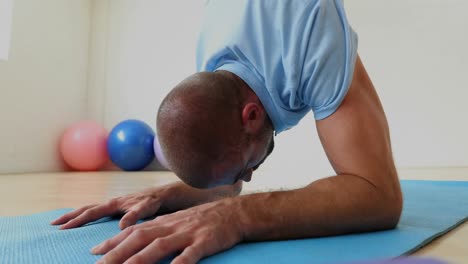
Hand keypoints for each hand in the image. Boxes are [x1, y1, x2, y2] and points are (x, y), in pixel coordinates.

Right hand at [51, 186, 168, 229]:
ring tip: (62, 221)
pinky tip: (83, 219)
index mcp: (114, 203)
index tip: (62, 228)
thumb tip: (121, 226)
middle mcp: (111, 202)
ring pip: (90, 208)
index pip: (91, 212)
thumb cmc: (154, 201)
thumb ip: (134, 215)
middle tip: (53, 224)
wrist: (161, 194)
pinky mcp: (117, 206)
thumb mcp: (146, 208)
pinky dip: (86, 214)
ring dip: (75, 214)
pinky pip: (97, 210)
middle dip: (69, 216)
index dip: (77, 220)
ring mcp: (113, 204)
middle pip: (86, 208)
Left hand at [92, 198, 242, 263]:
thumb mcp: (176, 223)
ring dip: (140, 259)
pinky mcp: (205, 241)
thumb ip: (155, 232)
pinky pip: (191, 253)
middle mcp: (171, 227)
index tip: (93, 253)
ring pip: (160, 246)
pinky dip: (180, 262)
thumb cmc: (202, 221)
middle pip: (139, 239)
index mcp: (163, 223)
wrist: (232, 212)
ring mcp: (188, 234)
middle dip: (117, 253)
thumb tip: (131, 241)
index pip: (132, 232)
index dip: (112, 243)